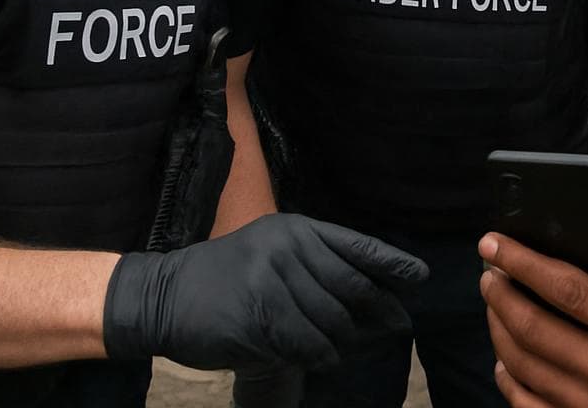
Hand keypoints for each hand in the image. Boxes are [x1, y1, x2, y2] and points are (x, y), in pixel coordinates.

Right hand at [102, 213, 426, 370]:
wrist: (166, 296)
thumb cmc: (227, 279)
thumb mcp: (273, 254)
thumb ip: (319, 270)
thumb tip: (377, 301)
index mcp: (296, 229)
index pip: (355, 245)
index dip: (392, 262)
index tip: (421, 275)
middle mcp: (288, 247)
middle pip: (352, 285)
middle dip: (380, 309)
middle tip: (399, 324)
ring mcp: (273, 278)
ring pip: (332, 319)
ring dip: (345, 340)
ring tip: (342, 347)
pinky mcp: (259, 313)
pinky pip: (307, 342)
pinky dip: (321, 354)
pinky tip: (322, 358)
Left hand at [479, 233, 587, 407]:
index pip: (568, 290)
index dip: (524, 263)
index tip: (494, 242)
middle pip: (534, 327)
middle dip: (500, 292)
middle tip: (488, 269)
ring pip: (524, 365)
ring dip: (498, 326)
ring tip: (494, 298)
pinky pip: (528, 405)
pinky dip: (508, 378)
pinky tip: (504, 353)